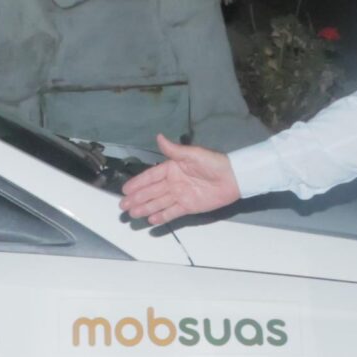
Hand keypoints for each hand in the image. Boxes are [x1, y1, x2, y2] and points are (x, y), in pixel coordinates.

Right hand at [118, 135, 239, 226]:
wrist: (233, 178)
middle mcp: (174, 182)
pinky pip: (172, 212)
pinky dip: (161, 216)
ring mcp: (180, 195)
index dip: (138, 183)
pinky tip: (151, 220)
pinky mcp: (188, 206)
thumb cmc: (213, 163)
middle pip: (152, 191)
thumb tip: (159, 136)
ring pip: (159, 203)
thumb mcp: (193, 154)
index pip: (151, 177)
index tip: (125, 190)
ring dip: (145, 208)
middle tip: (123, 206)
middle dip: (137, 198)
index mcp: (172, 168)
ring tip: (132, 214)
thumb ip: (174, 150)